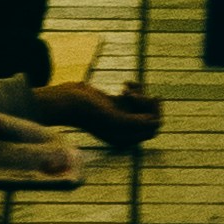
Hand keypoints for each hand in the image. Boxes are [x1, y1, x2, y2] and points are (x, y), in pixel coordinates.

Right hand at [10, 78, 162, 147]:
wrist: (67, 99)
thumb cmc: (86, 110)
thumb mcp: (111, 117)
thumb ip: (134, 122)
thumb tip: (156, 123)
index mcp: (124, 139)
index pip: (153, 128)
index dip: (154, 112)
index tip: (142, 99)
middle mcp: (124, 130)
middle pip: (151, 116)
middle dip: (146, 102)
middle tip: (130, 94)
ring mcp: (121, 117)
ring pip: (145, 105)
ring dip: (140, 93)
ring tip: (125, 89)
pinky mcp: (117, 105)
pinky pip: (137, 97)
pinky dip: (135, 88)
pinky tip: (125, 84)